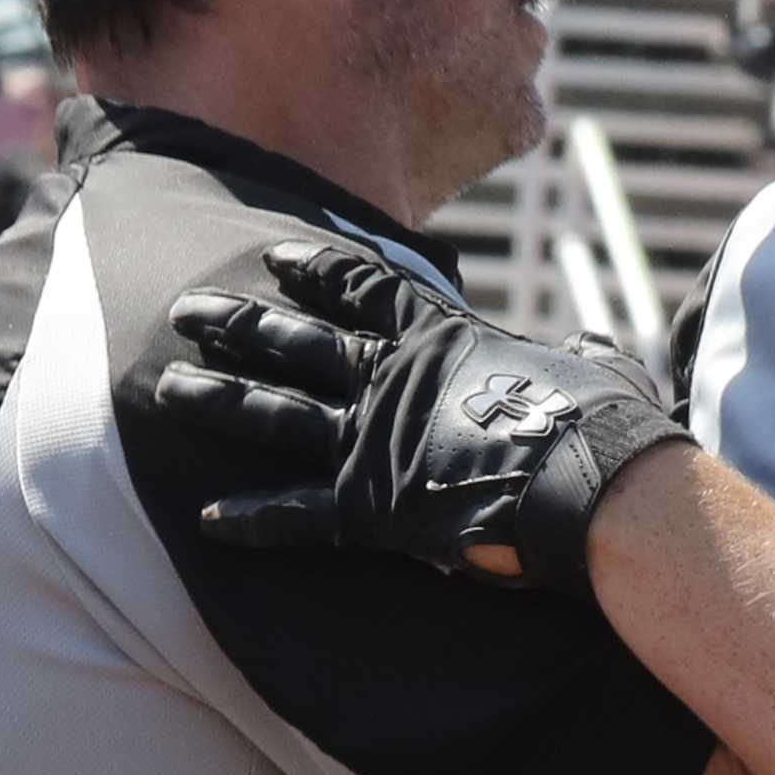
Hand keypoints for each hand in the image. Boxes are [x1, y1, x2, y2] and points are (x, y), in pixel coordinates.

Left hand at [156, 238, 690, 595]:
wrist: (596, 488)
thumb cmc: (609, 430)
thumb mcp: (599, 371)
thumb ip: (581, 356)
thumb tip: (594, 351)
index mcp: (446, 340)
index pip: (369, 290)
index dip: (318, 272)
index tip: (276, 256)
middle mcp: (394, 381)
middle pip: (299, 342)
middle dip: (238, 323)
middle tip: (185, 307)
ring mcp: (372, 440)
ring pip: (273, 413)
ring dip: (216, 400)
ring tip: (166, 388)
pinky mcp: (369, 506)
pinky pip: (294, 513)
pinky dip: (251, 517)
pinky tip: (206, 518)